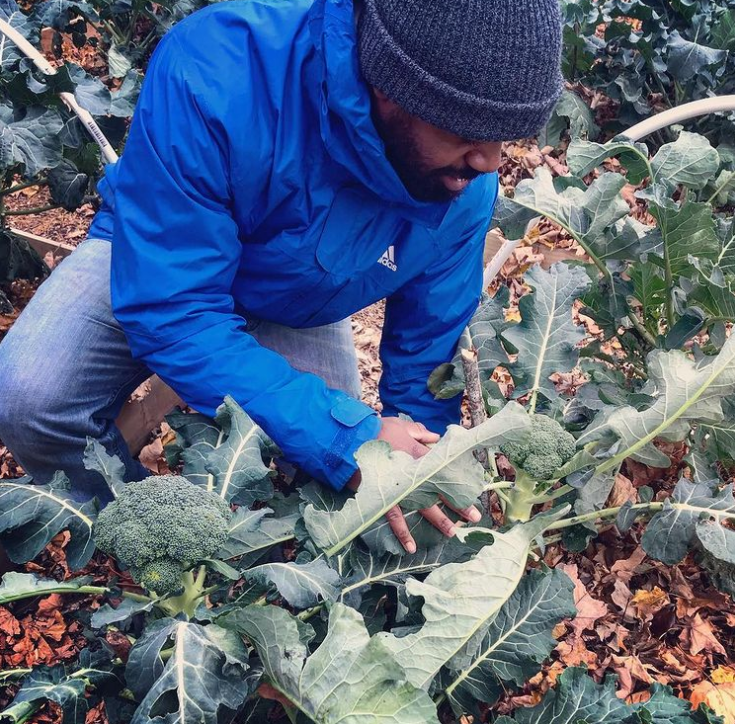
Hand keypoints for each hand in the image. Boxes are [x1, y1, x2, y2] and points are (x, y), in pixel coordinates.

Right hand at [347, 417, 480, 552]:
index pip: (445, 467)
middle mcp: (414, 472)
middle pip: (441, 490)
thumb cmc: (376, 430)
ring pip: (423, 506)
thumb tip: (436, 437)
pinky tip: (411, 546)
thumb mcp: (401, 425)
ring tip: (452, 532)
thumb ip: (419, 431)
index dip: (459, 478)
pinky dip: (402, 532)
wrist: (350, 439)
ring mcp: (400, 486)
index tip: (473, 487)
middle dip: (458, 503)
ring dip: (439, 520)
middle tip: (475, 517)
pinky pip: (394, 517)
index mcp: (419, 452)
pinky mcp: (384, 496)